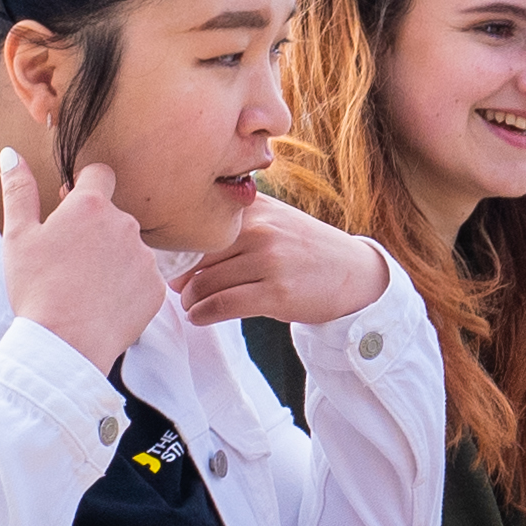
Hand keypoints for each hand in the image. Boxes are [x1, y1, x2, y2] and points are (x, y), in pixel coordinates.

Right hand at [0, 148, 166, 368]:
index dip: (84, 187)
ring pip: (128, 247)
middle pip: (113, 215)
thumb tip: (11, 153)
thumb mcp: (17, 236)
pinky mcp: (157, 287)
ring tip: (83, 284)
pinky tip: (102, 301)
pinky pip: (142, 278)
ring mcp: (146, 257)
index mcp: (91, 207)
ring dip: (111, 258)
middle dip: (94, 229)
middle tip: (68, 259)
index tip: (71, 206)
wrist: (64, 344)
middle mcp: (126, 225)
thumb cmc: (36, 288)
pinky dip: (126, 286)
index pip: (99, 174)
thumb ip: (19, 190)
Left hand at [173, 191, 396, 330]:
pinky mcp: (277, 293)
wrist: (354, 274)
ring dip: (190, 300)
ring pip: (206, 283)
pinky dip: (202, 315)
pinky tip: (199, 317)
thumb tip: (181, 242)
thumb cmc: (306, 250)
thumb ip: (237, 220)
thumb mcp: (276, 218)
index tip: (170, 263)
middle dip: (180, 277)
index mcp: (257, 208)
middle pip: (196, 256)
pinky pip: (222, 305)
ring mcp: (270, 261)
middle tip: (179, 288)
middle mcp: (262, 230)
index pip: (197, 225)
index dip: (176, 248)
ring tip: (191, 304)